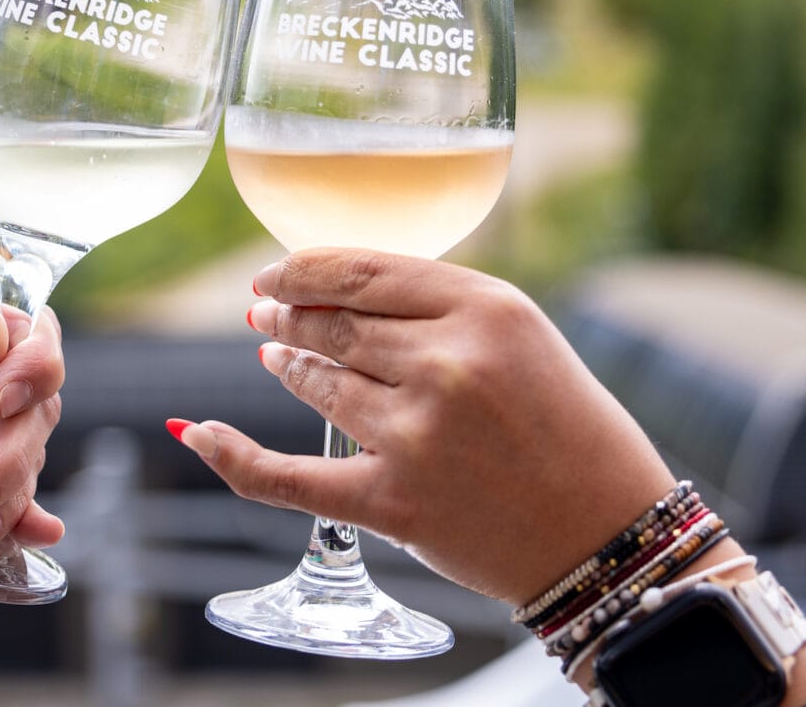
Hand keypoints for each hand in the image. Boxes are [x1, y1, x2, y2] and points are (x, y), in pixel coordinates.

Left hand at [171, 249, 672, 605]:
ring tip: (274, 356)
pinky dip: (233, 455)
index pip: (364, 268)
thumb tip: (335, 291)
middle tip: (264, 314)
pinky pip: (288, 475)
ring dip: (288, 366)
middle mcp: (447, 363)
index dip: (304, 269)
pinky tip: (196, 431)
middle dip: (289, 316)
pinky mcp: (395, 501)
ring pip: (318, 383)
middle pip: (333, 324)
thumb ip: (437, 309)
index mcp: (485, 308)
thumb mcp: (521, 337)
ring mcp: (417, 433)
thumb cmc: (570, 430)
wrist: (609, 537)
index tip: (275, 274)